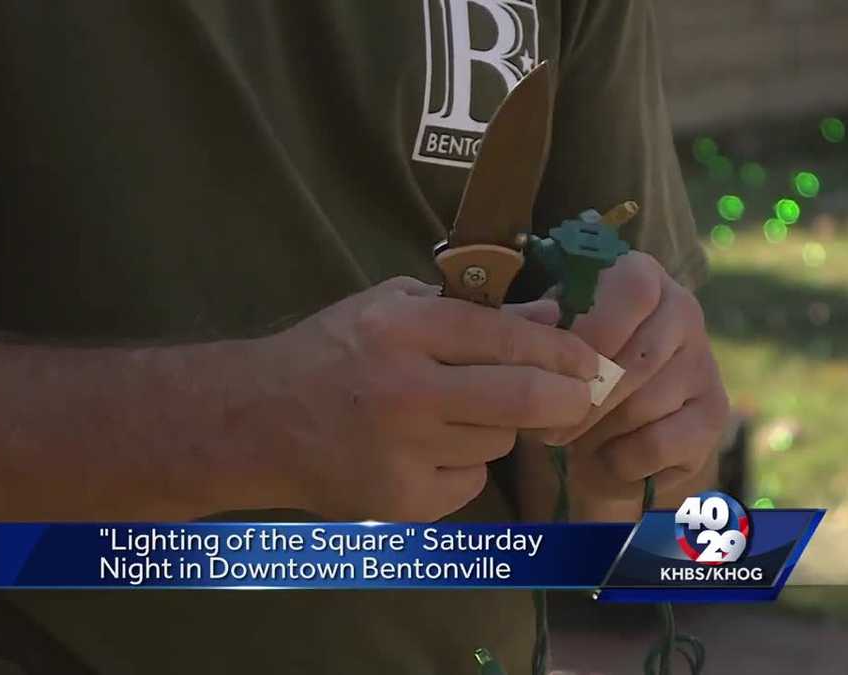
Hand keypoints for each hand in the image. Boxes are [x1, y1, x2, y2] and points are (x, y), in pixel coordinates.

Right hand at [244, 277, 599, 521]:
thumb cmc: (330, 352)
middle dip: (568, 399)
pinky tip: (428, 451)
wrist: (257, 421)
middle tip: (582, 399)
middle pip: (522, 399)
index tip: (589, 362)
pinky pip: (468, 482)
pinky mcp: (402, 500)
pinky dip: (462, 467)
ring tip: (457, 416)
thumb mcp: (391, 308)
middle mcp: (407, 390)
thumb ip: (469, 311)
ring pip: (497, 442)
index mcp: (404, 330)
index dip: (562, 352)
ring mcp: (405, 452)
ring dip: (497, 428)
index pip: (508, 339)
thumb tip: (549, 317)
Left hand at [555, 253, 728, 515]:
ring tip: (573, 435)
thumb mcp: (541, 341)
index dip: (592, 330)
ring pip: (643, 404)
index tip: (556, 368)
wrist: (600, 434)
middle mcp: (683, 310)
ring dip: (596, 431)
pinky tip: (608, 452)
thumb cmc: (566, 372)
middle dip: (583, 400)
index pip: (632, 289)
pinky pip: (658, 443)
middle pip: (636, 357)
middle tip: (546, 425)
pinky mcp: (713, 416)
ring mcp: (704, 363)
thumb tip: (540, 320)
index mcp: (640, 276)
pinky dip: (621, 457)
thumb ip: (530, 325)